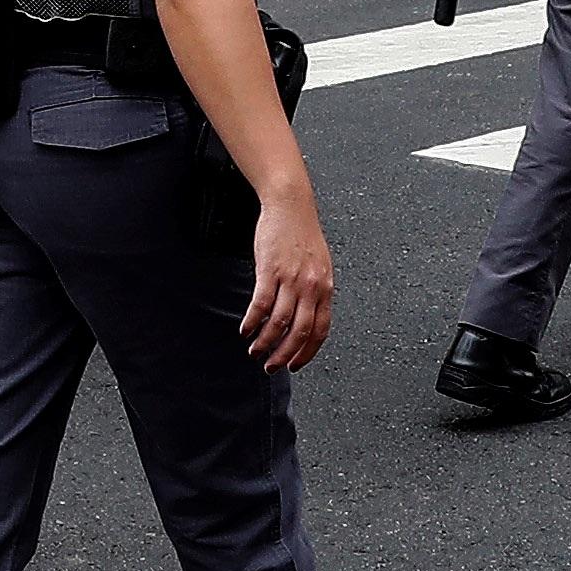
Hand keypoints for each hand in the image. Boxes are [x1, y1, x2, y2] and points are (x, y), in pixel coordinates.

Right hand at [240, 185, 336, 370]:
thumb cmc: (303, 233)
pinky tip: (245, 329)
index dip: (306, 352)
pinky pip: (260, 305)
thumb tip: (307, 316)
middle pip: (299, 332)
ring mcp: (291, 279)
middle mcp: (311, 287)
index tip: (294, 364)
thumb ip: (315, 291)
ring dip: (265, 342)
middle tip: (271, 366)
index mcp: (325, 288)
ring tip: (255, 351)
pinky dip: (251, 321)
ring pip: (278, 323)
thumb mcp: (318, 265)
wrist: (291, 205)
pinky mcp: (270, 270)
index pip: (320, 331)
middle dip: (283, 355)